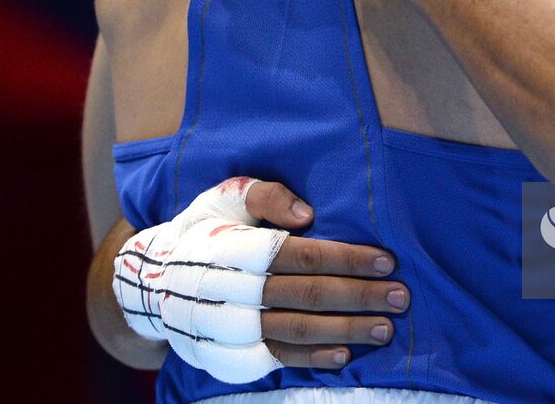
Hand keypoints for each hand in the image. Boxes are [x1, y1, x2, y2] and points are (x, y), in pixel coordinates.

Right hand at [114, 176, 408, 381]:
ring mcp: (227, 329)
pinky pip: (275, 360)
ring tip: (385, 327)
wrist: (153, 279)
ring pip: (296, 332)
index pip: (302, 255)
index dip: (347, 259)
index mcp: (234, 248)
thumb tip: (307, 214)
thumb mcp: (227, 195)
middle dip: (359, 297)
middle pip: (307, 296)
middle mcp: (230, 292)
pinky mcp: (226, 356)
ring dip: (346, 331)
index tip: (388, 261)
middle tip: (401, 297)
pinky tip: (345, 354)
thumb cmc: (205, 227)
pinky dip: (312, 360)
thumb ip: (266, 196)